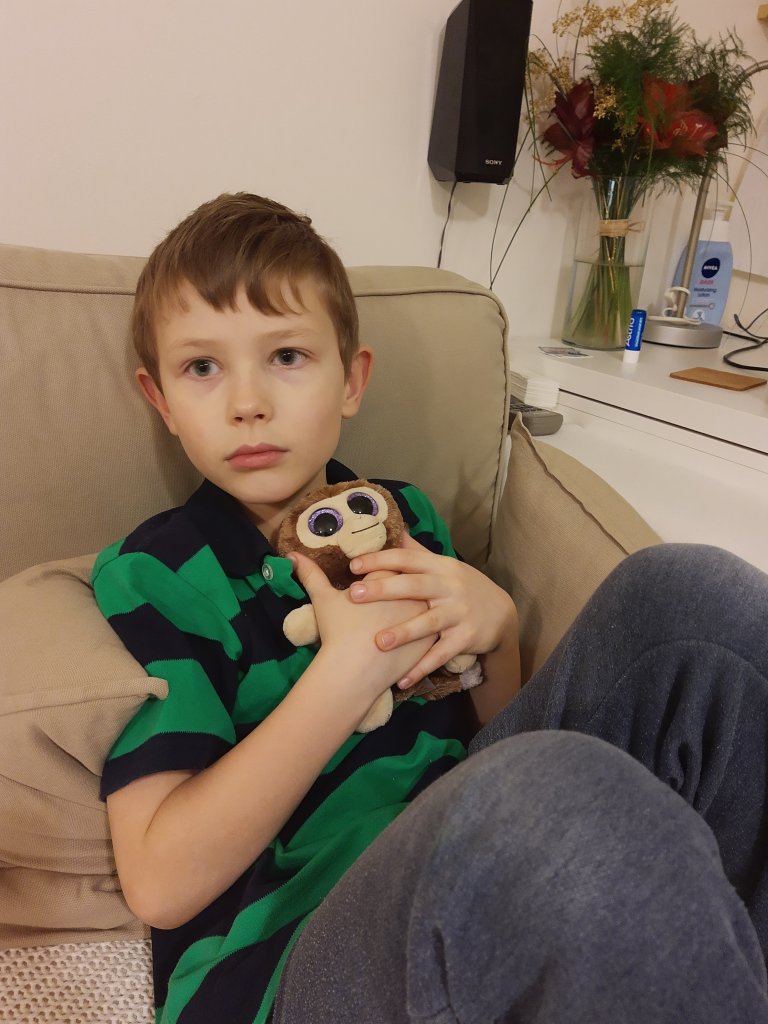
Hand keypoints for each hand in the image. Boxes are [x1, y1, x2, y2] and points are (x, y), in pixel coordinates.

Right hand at [288, 551, 436, 700]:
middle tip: (407, 578)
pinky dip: (430, 627)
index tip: (391, 558)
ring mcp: (424, 617)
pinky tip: (429, 626)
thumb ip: (310, 573)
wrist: (354, 672)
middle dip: (413, 578)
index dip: (391, 559)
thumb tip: (291, 555)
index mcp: (388, 578)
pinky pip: (434, 628)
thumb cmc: (338, 631)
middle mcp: (411, 593)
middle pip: (416, 578)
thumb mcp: (323, 599)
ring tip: (424, 601)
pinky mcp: (430, 641)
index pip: (395, 559)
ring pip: (430, 602)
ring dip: (426, 601)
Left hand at [347, 533, 516, 686]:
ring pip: (429, 623)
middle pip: (414, 586)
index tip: (353, 565)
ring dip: (404, 632)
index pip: (407, 558)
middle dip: (384, 589)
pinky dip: (421, 668)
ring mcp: (459, 613)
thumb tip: (393, 529)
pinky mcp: (465, 638)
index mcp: (440, 566)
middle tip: (354, 595)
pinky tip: (401, 680)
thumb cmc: (462, 587)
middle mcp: (449, 587)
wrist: (502, 613)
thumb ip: (417, 552)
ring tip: (379, 642)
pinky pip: (441, 655)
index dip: (380, 560)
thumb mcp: (444, 566)